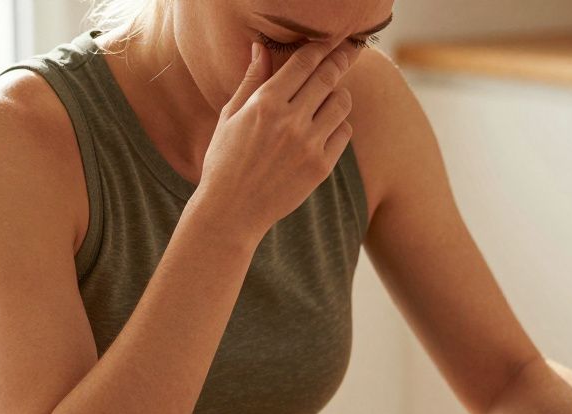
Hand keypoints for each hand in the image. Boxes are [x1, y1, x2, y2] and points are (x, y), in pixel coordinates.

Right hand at [196, 40, 360, 239]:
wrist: (231, 210)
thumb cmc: (225, 160)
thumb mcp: (230, 116)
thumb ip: (251, 81)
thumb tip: (261, 47)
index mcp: (265, 103)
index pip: (303, 63)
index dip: (319, 49)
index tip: (327, 44)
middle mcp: (289, 121)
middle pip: (327, 77)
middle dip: (338, 61)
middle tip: (346, 54)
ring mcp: (308, 145)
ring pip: (341, 103)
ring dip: (339, 95)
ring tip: (331, 97)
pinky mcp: (320, 167)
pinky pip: (343, 133)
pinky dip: (338, 126)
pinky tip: (326, 127)